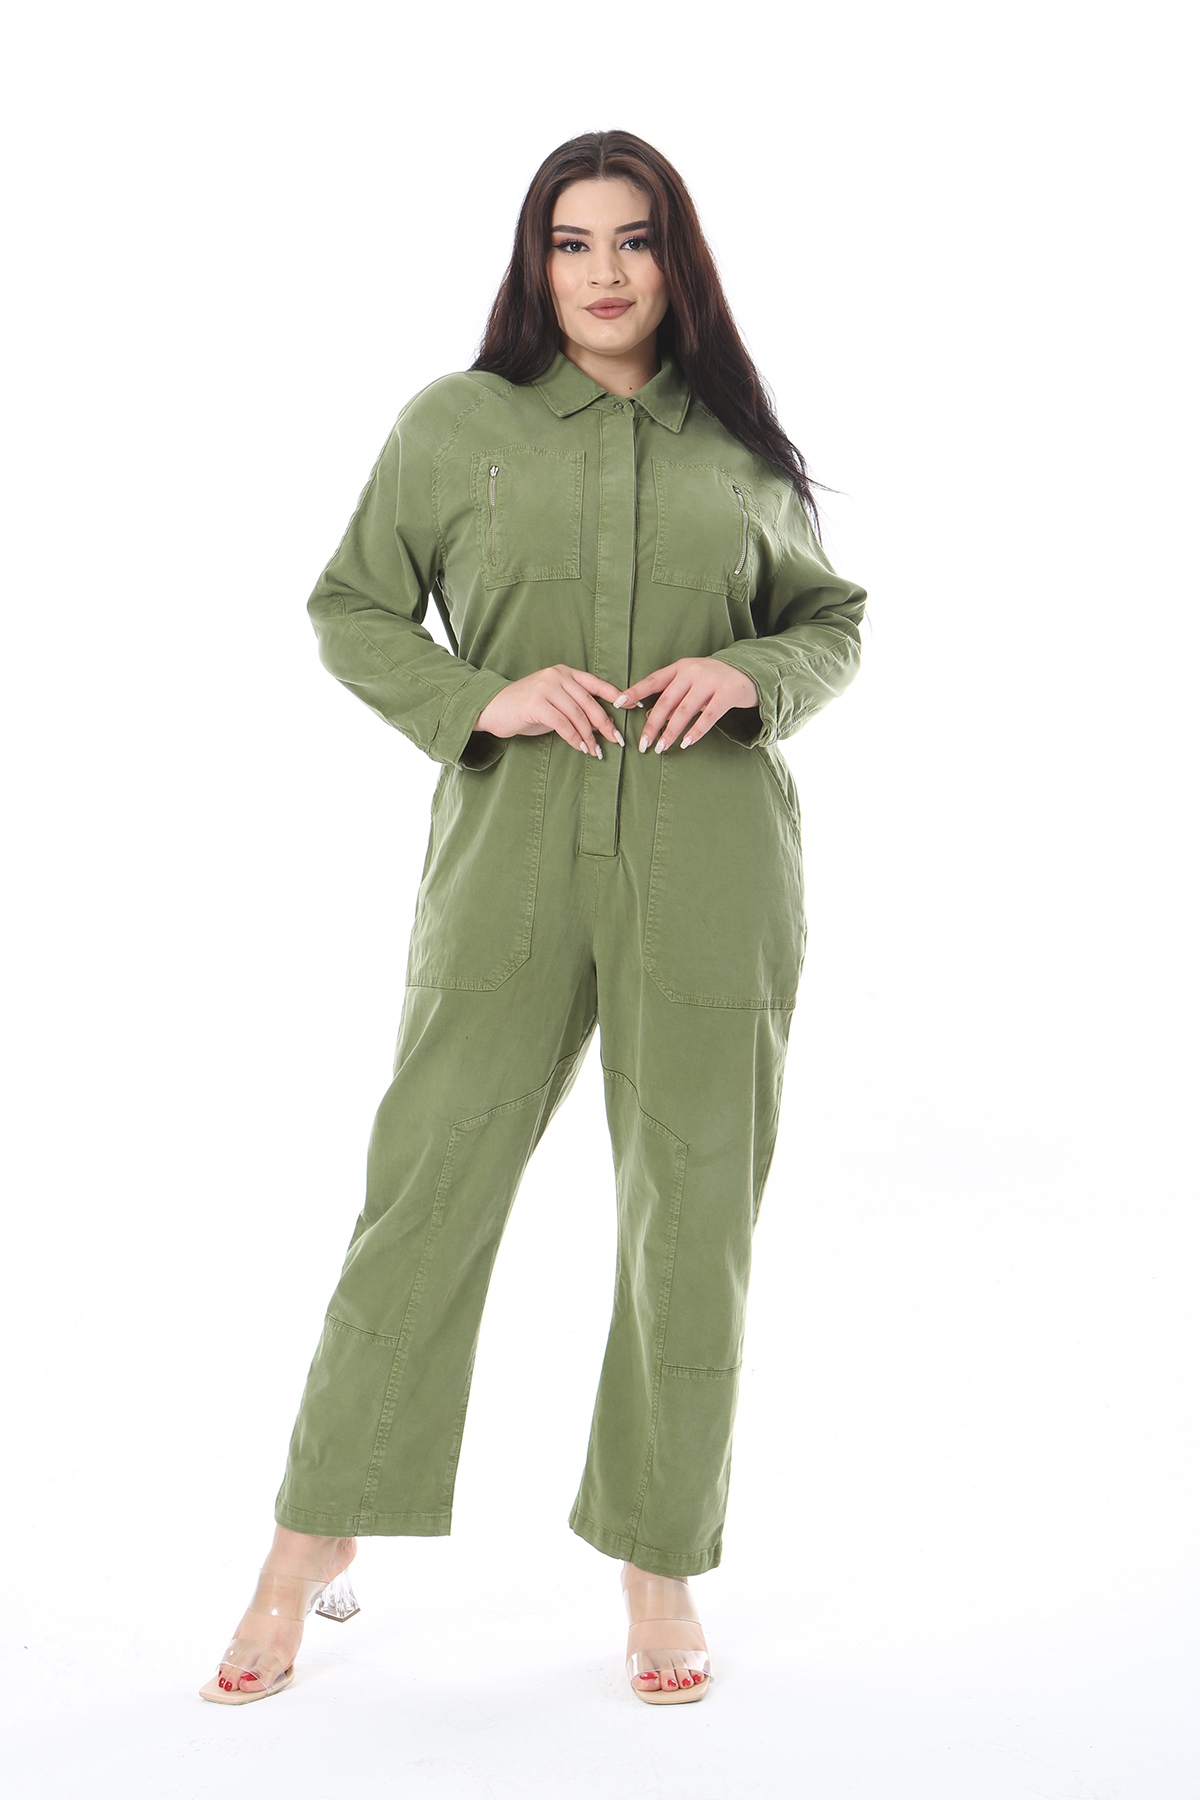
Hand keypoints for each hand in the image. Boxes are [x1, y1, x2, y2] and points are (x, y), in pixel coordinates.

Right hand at [474, 664, 626, 757]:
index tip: (634, 708)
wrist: (492, 708)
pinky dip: (574, 738)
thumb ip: (574, 708)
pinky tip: (581, 748)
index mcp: (563, 672)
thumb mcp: (553, 704)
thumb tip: (600, 725)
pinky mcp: (536, 704)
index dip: (617, 695)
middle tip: (617, 740)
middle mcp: (556, 676)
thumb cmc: (524, 709)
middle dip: (606, 723)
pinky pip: (563, 724)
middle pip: (590, 702)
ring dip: (589, 736)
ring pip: (578, 715)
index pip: (596, 684)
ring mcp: (546, 688)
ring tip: (596, 751)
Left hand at [613, 658, 758, 753]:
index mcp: (680, 667)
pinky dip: (696, 732)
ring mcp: (710, 682)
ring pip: (684, 711)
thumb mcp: (691, 681)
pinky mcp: (727, 695)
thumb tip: (650, 718)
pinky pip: (708, 717)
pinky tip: (686, 743)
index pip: (653, 680)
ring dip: (670, 732)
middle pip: (666, 701)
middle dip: (652, 724)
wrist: (750, 672)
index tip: (618, 704)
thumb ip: (672, 695)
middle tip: (643, 744)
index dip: (635, 692)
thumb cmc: (713, 680)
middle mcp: (693, 672)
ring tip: (661, 747)